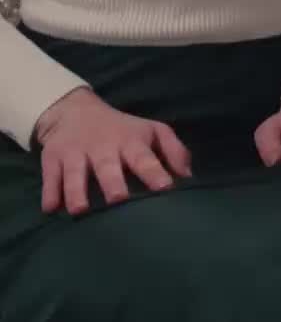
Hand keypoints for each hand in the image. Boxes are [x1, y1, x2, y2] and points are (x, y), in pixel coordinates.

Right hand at [34, 88, 191, 217]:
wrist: (74, 111)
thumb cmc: (122, 130)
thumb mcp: (152, 131)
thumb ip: (174, 151)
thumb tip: (189, 177)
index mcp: (130, 143)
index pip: (144, 158)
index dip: (154, 172)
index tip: (165, 188)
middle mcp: (103, 148)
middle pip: (107, 167)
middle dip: (112, 183)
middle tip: (118, 199)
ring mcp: (76, 154)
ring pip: (75, 174)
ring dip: (76, 191)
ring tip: (79, 210)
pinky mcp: (52, 159)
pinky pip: (50, 177)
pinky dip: (49, 192)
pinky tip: (50, 208)